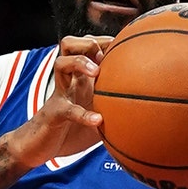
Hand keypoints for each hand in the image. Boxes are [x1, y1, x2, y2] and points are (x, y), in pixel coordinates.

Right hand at [6, 35, 111, 166]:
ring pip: (60, 63)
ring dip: (79, 62)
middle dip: (88, 43)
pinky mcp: (54, 113)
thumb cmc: (70, 130)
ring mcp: (60, 95)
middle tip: (104, 56)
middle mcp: (69, 81)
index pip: (88, 46)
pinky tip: (97, 120)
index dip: (105, 40)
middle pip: (69, 43)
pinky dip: (82, 113)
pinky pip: (67, 108)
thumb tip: (149, 119)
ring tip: (97, 72)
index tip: (124, 47)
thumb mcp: (98, 117)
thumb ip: (117, 113)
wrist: (38, 148)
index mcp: (80, 78)